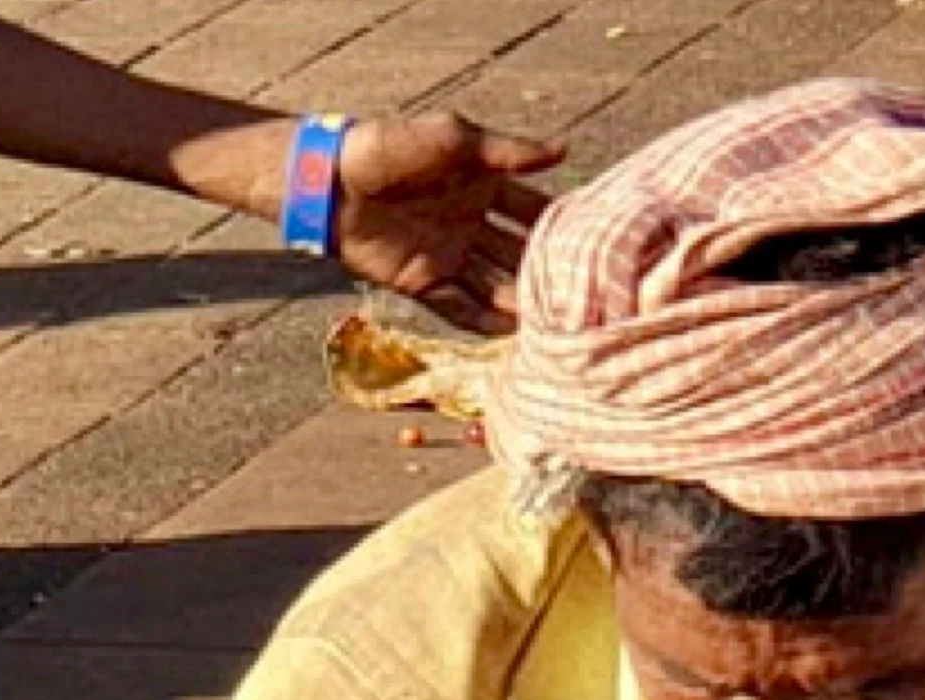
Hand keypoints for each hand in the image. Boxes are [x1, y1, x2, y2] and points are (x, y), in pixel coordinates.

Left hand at [333, 113, 561, 332]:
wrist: (331, 183)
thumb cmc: (389, 148)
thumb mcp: (454, 140)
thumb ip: (507, 152)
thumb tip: (563, 152)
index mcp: (482, 184)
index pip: (531, 209)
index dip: (558, 223)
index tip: (593, 242)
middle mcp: (472, 223)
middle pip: (519, 252)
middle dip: (545, 270)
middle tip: (581, 292)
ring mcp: (450, 255)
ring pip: (495, 285)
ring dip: (520, 302)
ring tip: (553, 321)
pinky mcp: (425, 283)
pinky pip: (462, 309)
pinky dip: (486, 323)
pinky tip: (512, 334)